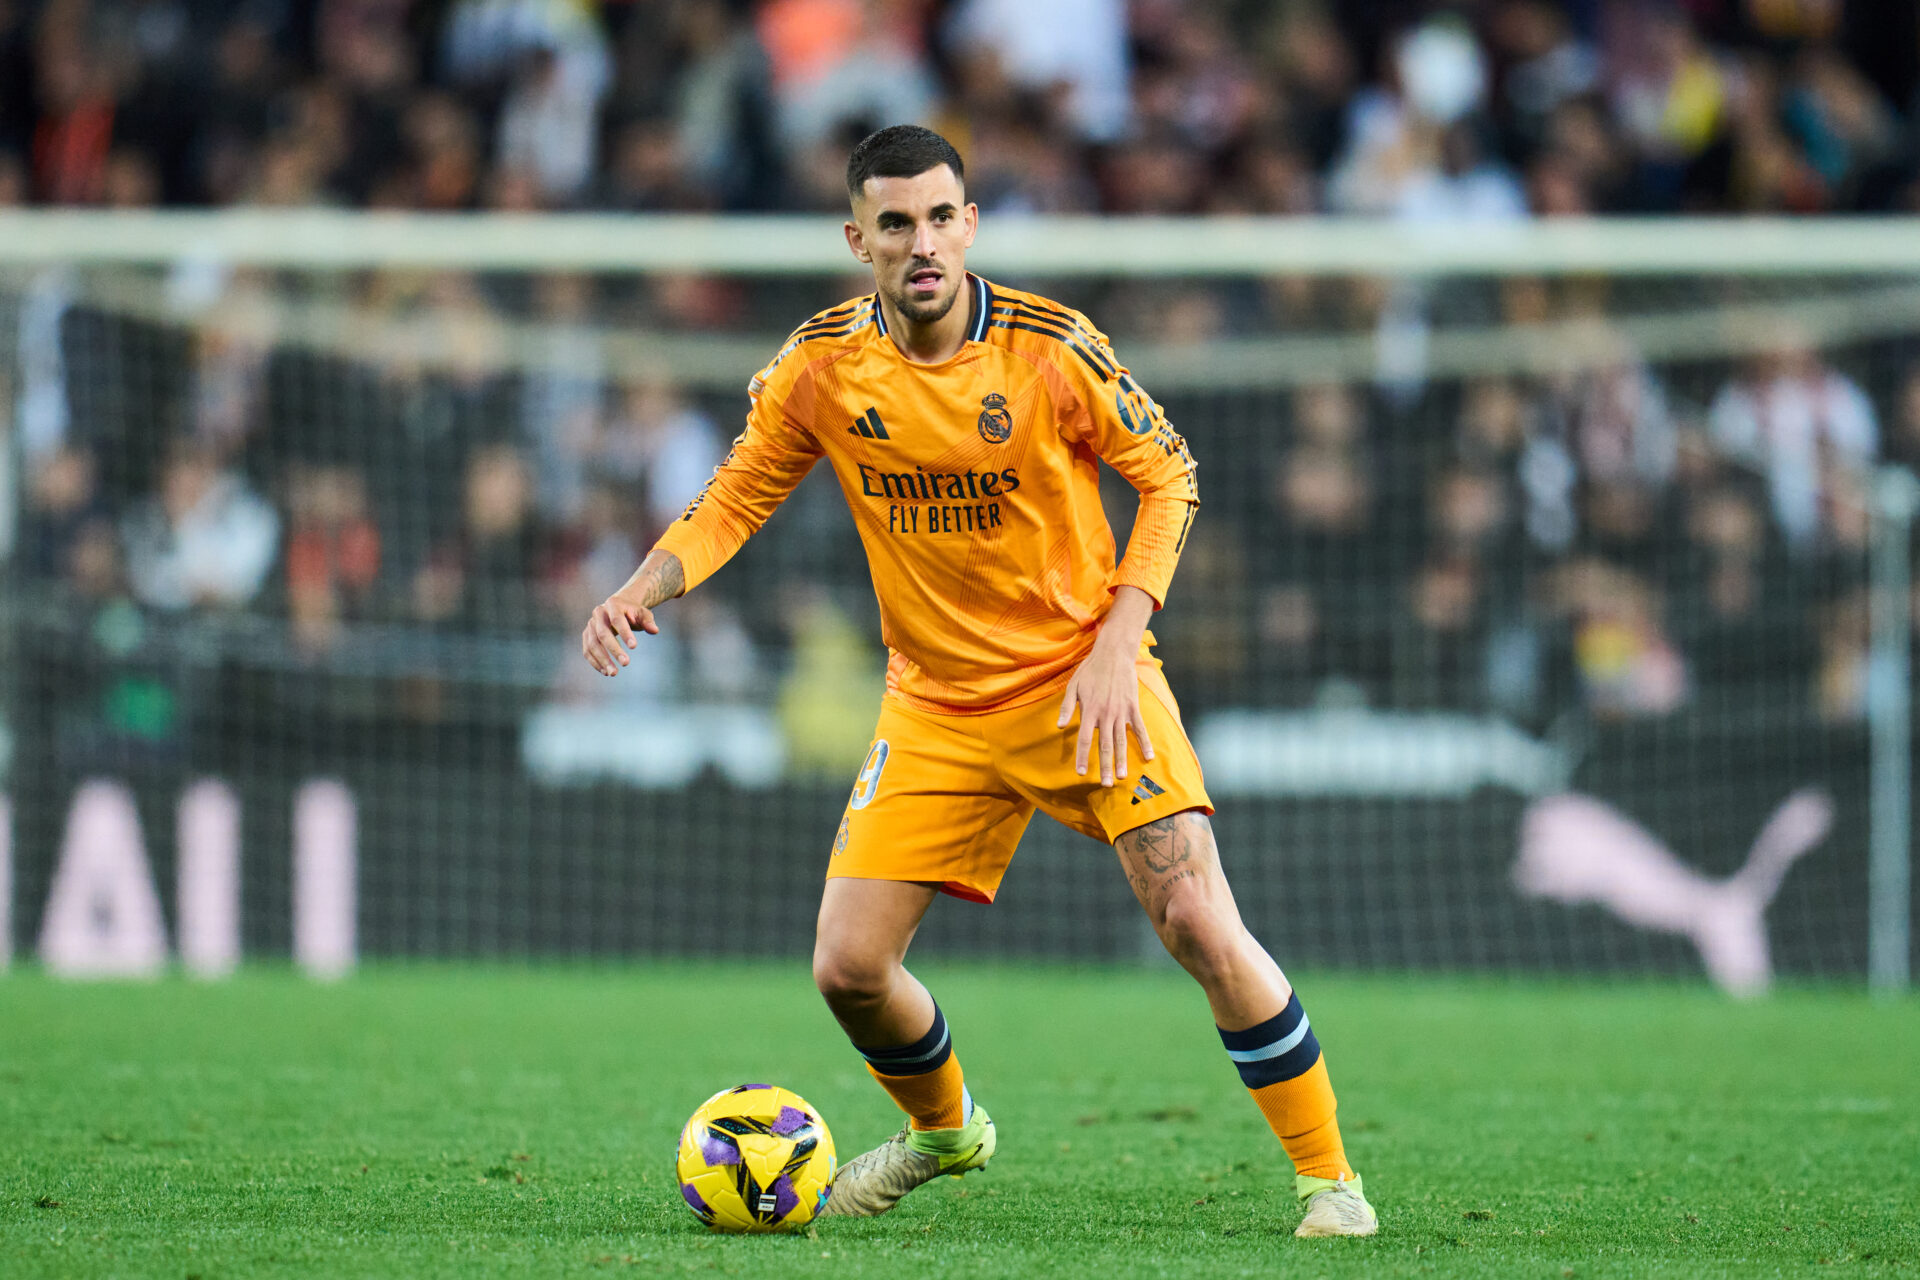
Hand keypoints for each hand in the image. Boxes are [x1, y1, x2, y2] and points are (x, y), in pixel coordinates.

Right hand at [580, 551, 682, 676]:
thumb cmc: (633, 612)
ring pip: (592, 644)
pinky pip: (587, 650)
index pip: (617, 620)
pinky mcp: (586, 635)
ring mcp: (590, 624)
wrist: (617, 607)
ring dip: (602, 660)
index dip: (625, 633)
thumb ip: (648, 622)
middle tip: (626, 663)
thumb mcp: (643, 614)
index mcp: (613, 605)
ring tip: (614, 673)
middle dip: (614, 649)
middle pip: (602, 633)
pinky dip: (595, 662)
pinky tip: (606, 672)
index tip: (634, 647)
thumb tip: (655, 631)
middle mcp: (598, 613)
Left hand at [1057, 588, 1157, 786]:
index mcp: (1090, 711)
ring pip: (1122, 741)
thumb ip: (1066, 707)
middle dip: (1106, 767)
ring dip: (1123, 760)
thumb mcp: (1073, 686)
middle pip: (1105, 745)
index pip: (1085, 739)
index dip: (1084, 757)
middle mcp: (1106, 714)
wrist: (1113, 655)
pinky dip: (1145, 743)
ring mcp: (1121, 712)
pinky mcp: (1133, 708)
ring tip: (1123, 777)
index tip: (1082, 773)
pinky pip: (1140, 729)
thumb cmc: (1090, 671)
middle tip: (1106, 785)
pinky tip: (1148, 757)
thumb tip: (1059, 726)